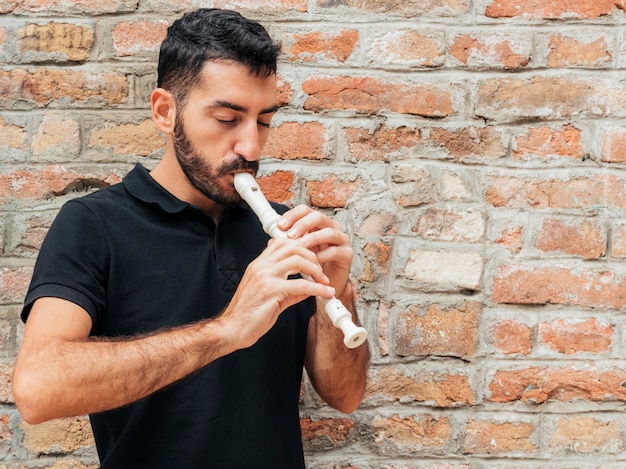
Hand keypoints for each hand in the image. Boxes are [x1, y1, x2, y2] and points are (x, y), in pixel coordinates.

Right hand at [218, 236, 334, 348]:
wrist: (232, 330)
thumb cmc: (248, 315)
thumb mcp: (269, 296)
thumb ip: (288, 289)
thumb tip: (308, 288)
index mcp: (259, 265)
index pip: (282, 243)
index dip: (302, 247)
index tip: (314, 259)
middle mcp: (261, 266)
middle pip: (293, 246)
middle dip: (312, 256)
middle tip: (321, 270)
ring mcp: (264, 276)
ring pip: (297, 260)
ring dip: (316, 269)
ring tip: (323, 281)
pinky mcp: (270, 290)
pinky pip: (300, 284)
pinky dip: (317, 288)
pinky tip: (325, 293)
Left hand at [277, 205, 353, 296]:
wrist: (325, 285)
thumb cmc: (311, 265)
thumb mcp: (297, 252)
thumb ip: (288, 244)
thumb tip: (272, 240)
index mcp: (317, 224)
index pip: (305, 211)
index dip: (292, 215)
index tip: (280, 225)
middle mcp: (331, 228)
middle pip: (318, 217)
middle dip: (302, 225)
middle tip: (289, 236)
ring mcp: (341, 240)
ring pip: (329, 233)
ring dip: (312, 239)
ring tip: (300, 247)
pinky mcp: (347, 254)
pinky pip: (335, 251)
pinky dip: (322, 256)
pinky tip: (312, 261)